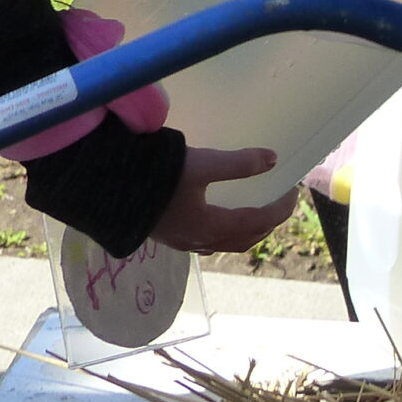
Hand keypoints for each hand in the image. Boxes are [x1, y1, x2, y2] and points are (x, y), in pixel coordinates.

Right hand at [148, 145, 299, 253]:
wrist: (108, 188)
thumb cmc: (157, 176)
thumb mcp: (202, 164)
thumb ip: (239, 163)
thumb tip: (272, 159)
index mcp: (212, 227)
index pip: (258, 222)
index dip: (279, 209)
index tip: (293, 192)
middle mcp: (199, 241)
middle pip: (244, 239)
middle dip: (267, 223)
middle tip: (279, 202)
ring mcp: (182, 242)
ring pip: (226, 243)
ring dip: (247, 230)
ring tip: (255, 209)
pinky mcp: (169, 236)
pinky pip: (208, 241)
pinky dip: (226, 231)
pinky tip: (220, 215)